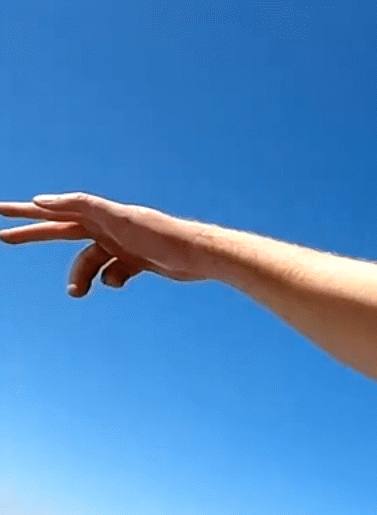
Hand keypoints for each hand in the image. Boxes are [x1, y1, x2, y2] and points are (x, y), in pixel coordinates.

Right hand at [0, 193, 214, 295]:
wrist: (198, 255)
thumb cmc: (159, 234)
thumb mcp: (118, 218)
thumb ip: (80, 206)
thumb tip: (40, 200)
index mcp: (98, 214)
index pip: (53, 211)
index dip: (26, 212)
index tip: (0, 211)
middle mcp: (106, 226)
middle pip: (61, 231)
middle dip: (32, 235)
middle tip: (2, 238)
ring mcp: (120, 244)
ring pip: (87, 263)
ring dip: (80, 277)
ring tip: (77, 293)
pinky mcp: (135, 261)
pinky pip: (112, 274)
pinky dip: (111, 280)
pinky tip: (120, 282)